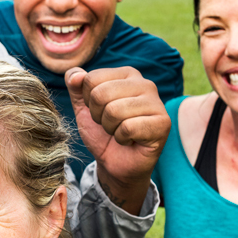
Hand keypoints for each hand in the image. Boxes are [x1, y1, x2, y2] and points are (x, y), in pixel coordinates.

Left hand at [66, 67, 169, 213]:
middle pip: (100, 94)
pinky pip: (127, 127)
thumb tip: (75, 75)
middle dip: (98, 116)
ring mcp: (156, 103)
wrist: (116, 163)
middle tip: (111, 125)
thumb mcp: (83, 108)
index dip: (88, 102)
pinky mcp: (162, 123)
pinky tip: (131, 140)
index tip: (100, 112)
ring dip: (110, 128)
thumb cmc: (102, 133)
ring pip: (114, 111)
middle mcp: (145, 83)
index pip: (91, 79)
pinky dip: (122, 138)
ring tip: (120, 131)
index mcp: (127, 74)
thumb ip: (76, 87)